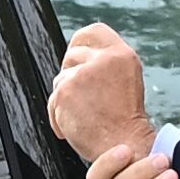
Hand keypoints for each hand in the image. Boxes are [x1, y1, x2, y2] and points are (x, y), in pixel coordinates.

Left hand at [49, 23, 155, 162]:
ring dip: (66, 99)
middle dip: (72, 75)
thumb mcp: (125, 79)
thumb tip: (76, 57)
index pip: (92, 32)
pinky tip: (72, 127)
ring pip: (61, 80)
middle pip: (72, 56)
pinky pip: (53, 101)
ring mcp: (82, 75)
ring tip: (83, 116)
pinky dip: (58, 116)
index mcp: (121, 54)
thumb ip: (104, 64)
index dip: (81, 44)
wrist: (126, 146)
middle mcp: (103, 60)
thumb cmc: (125, 121)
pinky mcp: (66, 92)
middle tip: (83, 96)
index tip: (77, 59)